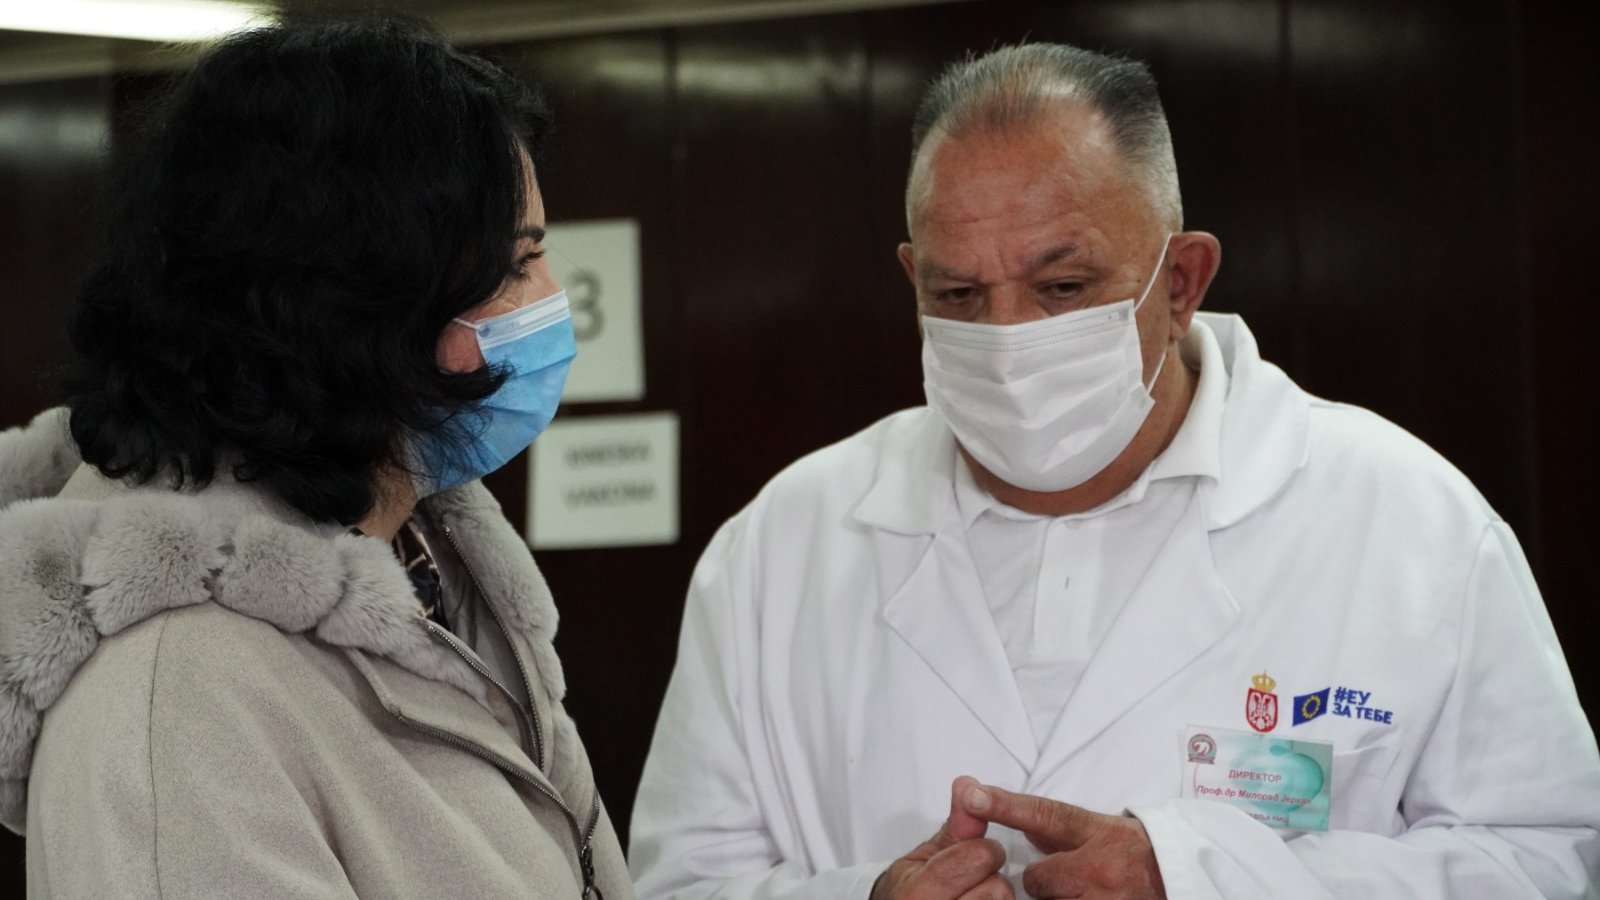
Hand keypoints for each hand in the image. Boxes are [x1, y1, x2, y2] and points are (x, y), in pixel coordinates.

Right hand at [870, 776, 1014, 899]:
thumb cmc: (909, 892)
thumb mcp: (925, 856)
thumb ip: (955, 826)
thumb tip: (968, 786)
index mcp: (917, 894)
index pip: (978, 858)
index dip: (981, 850)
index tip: (972, 854)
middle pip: (997, 888)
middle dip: (989, 877)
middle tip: (970, 881)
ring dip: (995, 896)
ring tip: (973, 895)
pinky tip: (979, 898)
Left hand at [960, 784, 1164, 899]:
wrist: (1178, 875)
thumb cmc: (1131, 848)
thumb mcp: (1095, 826)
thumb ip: (1049, 825)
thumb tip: (998, 808)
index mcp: (1096, 833)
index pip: (1044, 816)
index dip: (1005, 806)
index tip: (972, 796)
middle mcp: (1102, 869)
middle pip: (1038, 881)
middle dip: (1045, 884)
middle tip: (1069, 880)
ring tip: (1083, 892)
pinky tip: (1087, 898)